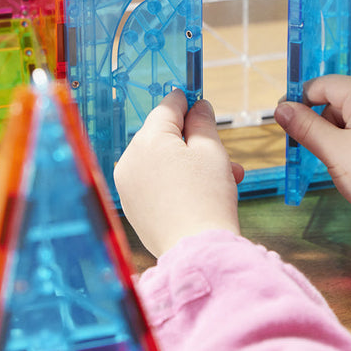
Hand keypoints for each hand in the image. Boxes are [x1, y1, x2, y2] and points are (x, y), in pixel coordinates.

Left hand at [115, 90, 244, 257]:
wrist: (197, 250)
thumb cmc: (207, 197)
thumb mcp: (212, 150)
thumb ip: (203, 122)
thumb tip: (198, 107)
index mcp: (148, 140)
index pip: (167, 107)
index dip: (187, 101)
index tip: (199, 100)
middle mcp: (130, 159)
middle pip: (164, 136)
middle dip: (195, 141)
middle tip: (223, 154)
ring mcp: (127, 185)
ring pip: (162, 160)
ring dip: (190, 163)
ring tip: (223, 178)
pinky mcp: (132, 207)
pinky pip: (155, 182)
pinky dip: (176, 182)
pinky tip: (201, 193)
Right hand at [274, 75, 350, 265]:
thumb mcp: (333, 150)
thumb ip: (305, 126)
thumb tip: (281, 109)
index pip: (327, 84)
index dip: (301, 97)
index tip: (282, 117)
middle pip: (339, 99)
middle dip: (317, 118)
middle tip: (304, 145)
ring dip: (333, 134)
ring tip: (331, 161)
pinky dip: (349, 144)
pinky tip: (347, 166)